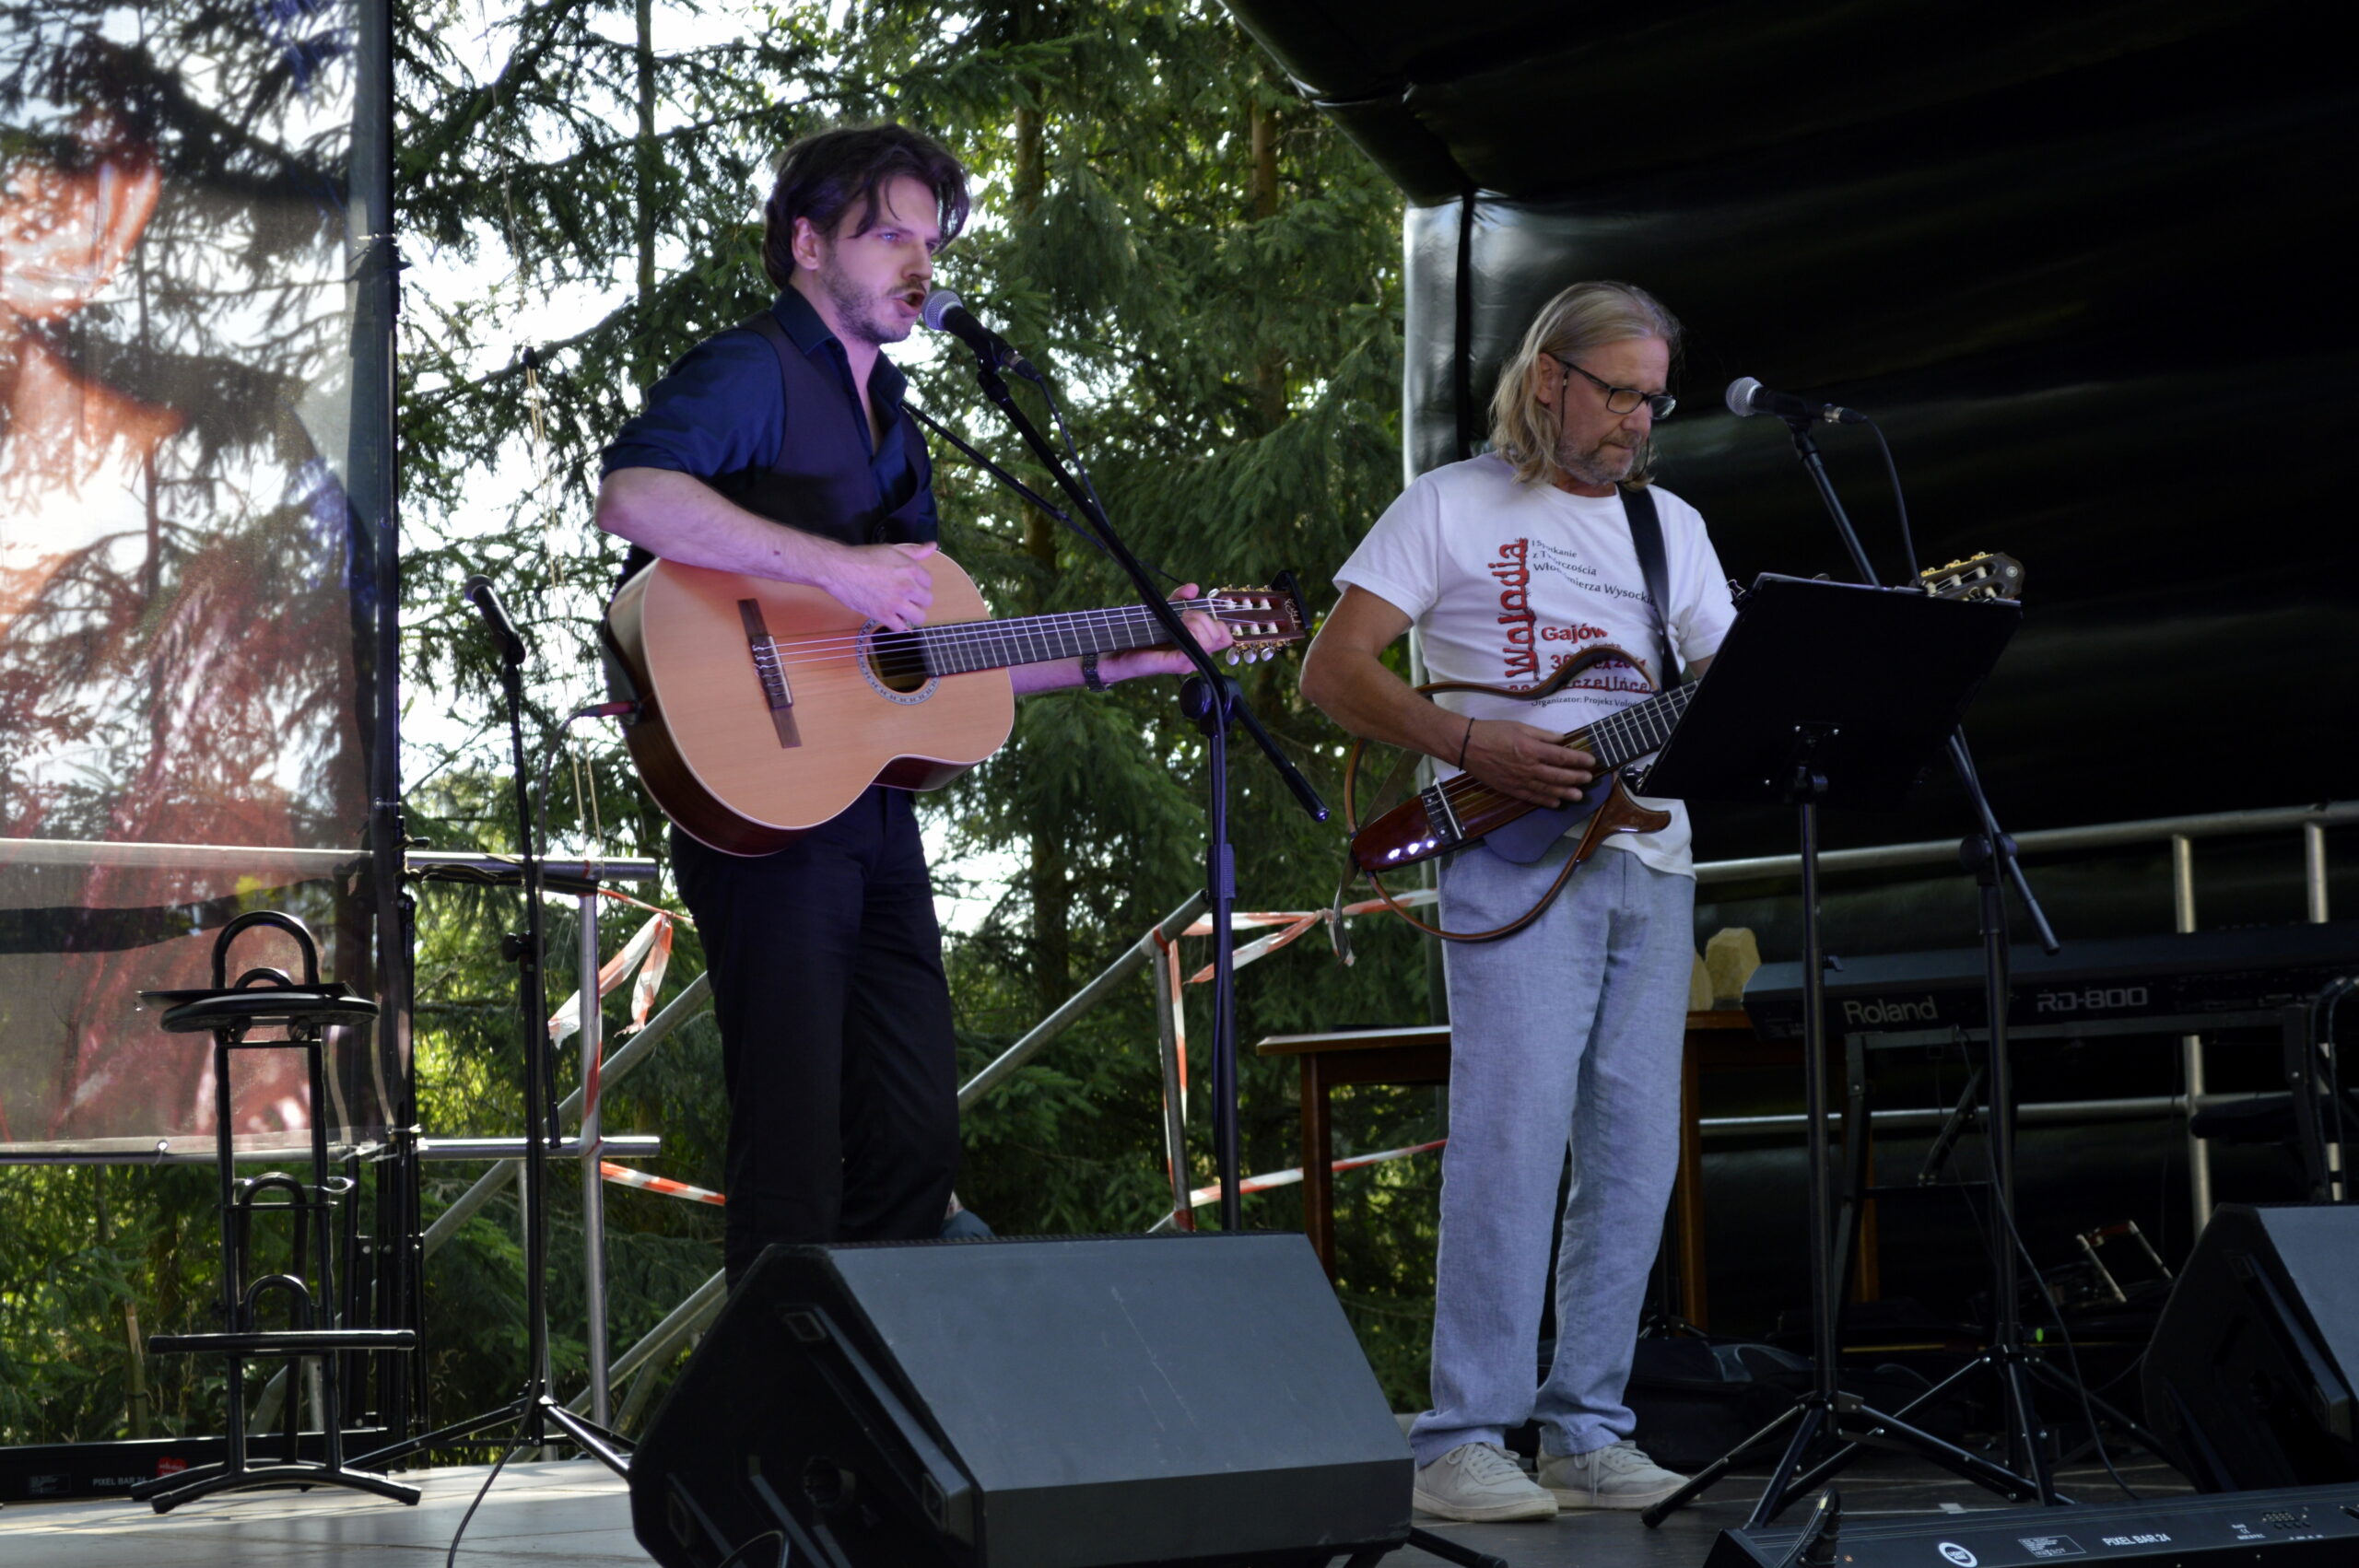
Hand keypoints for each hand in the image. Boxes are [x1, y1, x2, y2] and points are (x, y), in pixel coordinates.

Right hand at [824, 540, 935, 630]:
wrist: (840, 569)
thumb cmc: (864, 557)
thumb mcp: (892, 549)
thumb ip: (914, 551)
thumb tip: (933, 546)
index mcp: (911, 569)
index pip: (929, 582)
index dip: (920, 584)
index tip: (911, 585)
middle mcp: (907, 586)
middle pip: (927, 600)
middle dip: (919, 600)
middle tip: (908, 598)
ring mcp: (896, 602)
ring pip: (919, 617)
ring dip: (913, 615)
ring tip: (904, 611)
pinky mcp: (883, 615)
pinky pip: (900, 628)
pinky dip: (899, 625)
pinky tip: (893, 619)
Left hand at [1110, 583, 1234, 678]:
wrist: (1116, 652)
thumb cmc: (1140, 634)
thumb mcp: (1163, 610)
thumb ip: (1179, 598)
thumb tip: (1193, 588)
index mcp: (1196, 643)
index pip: (1224, 635)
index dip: (1218, 619)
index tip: (1199, 609)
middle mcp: (1195, 653)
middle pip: (1223, 637)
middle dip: (1207, 618)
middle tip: (1186, 613)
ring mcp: (1187, 660)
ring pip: (1211, 642)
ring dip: (1199, 623)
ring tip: (1181, 618)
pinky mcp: (1175, 665)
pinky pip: (1194, 652)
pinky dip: (1191, 635)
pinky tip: (1178, 626)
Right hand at [1460, 719, 1594, 808]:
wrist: (1467, 746)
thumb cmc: (1493, 732)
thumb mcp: (1520, 726)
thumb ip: (1543, 735)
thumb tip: (1562, 739)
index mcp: (1531, 749)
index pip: (1561, 757)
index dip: (1578, 760)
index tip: (1591, 761)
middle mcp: (1528, 767)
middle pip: (1557, 775)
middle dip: (1575, 778)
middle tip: (1588, 779)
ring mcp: (1519, 780)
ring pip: (1547, 789)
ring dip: (1565, 793)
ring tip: (1579, 795)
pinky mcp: (1510, 789)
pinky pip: (1531, 797)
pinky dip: (1545, 801)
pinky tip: (1556, 803)